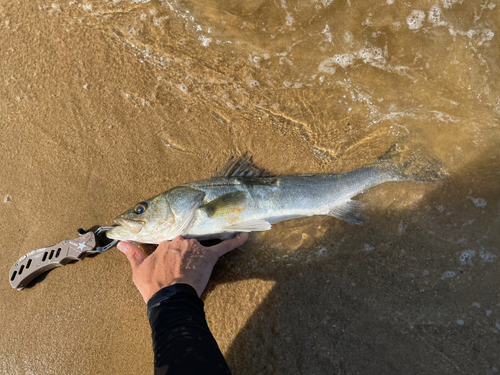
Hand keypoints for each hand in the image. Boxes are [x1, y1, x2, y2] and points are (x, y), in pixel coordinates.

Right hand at [117, 233, 248, 301]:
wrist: (170, 300)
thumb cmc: (153, 286)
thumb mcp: (138, 270)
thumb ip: (132, 253)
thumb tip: (121, 243)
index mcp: (165, 242)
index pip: (171, 239)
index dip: (173, 248)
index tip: (174, 254)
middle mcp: (180, 240)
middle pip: (187, 239)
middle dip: (188, 247)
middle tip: (188, 257)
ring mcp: (195, 248)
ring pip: (203, 241)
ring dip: (206, 243)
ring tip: (212, 242)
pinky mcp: (209, 257)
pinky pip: (225, 246)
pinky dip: (236, 241)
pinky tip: (245, 234)